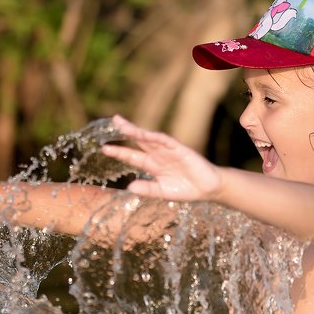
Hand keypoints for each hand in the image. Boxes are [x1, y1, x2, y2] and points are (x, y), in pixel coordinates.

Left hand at [102, 115, 221, 202]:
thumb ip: (148, 189)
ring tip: (124, 126)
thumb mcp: (163, 192)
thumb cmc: (186, 189)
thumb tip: (129, 187)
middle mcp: (159, 155)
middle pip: (140, 140)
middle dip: (127, 130)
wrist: (208, 189)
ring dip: (138, 131)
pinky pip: (167, 141)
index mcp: (153, 165)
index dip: (120, 152)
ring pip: (150, 138)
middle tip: (114, 121)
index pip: (133, 156)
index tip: (105, 148)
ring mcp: (169, 151)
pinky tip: (146, 134)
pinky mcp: (181, 149)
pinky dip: (156, 138)